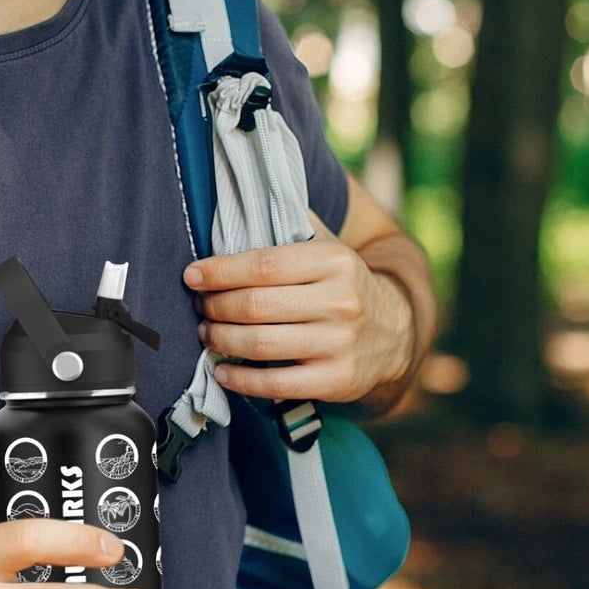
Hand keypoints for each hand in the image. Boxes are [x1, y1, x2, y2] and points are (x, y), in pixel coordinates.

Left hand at [184, 219, 413, 405]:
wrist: (396, 331)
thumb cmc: (342, 284)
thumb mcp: (328, 247)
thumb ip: (289, 225)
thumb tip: (236, 205)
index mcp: (334, 261)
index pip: (263, 265)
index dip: (220, 271)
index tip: (192, 276)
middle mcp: (340, 301)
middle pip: (256, 306)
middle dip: (216, 306)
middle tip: (200, 306)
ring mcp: (340, 343)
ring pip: (260, 344)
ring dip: (221, 339)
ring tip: (207, 333)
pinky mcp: (337, 380)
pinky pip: (277, 383)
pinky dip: (241, 380)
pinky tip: (222, 371)